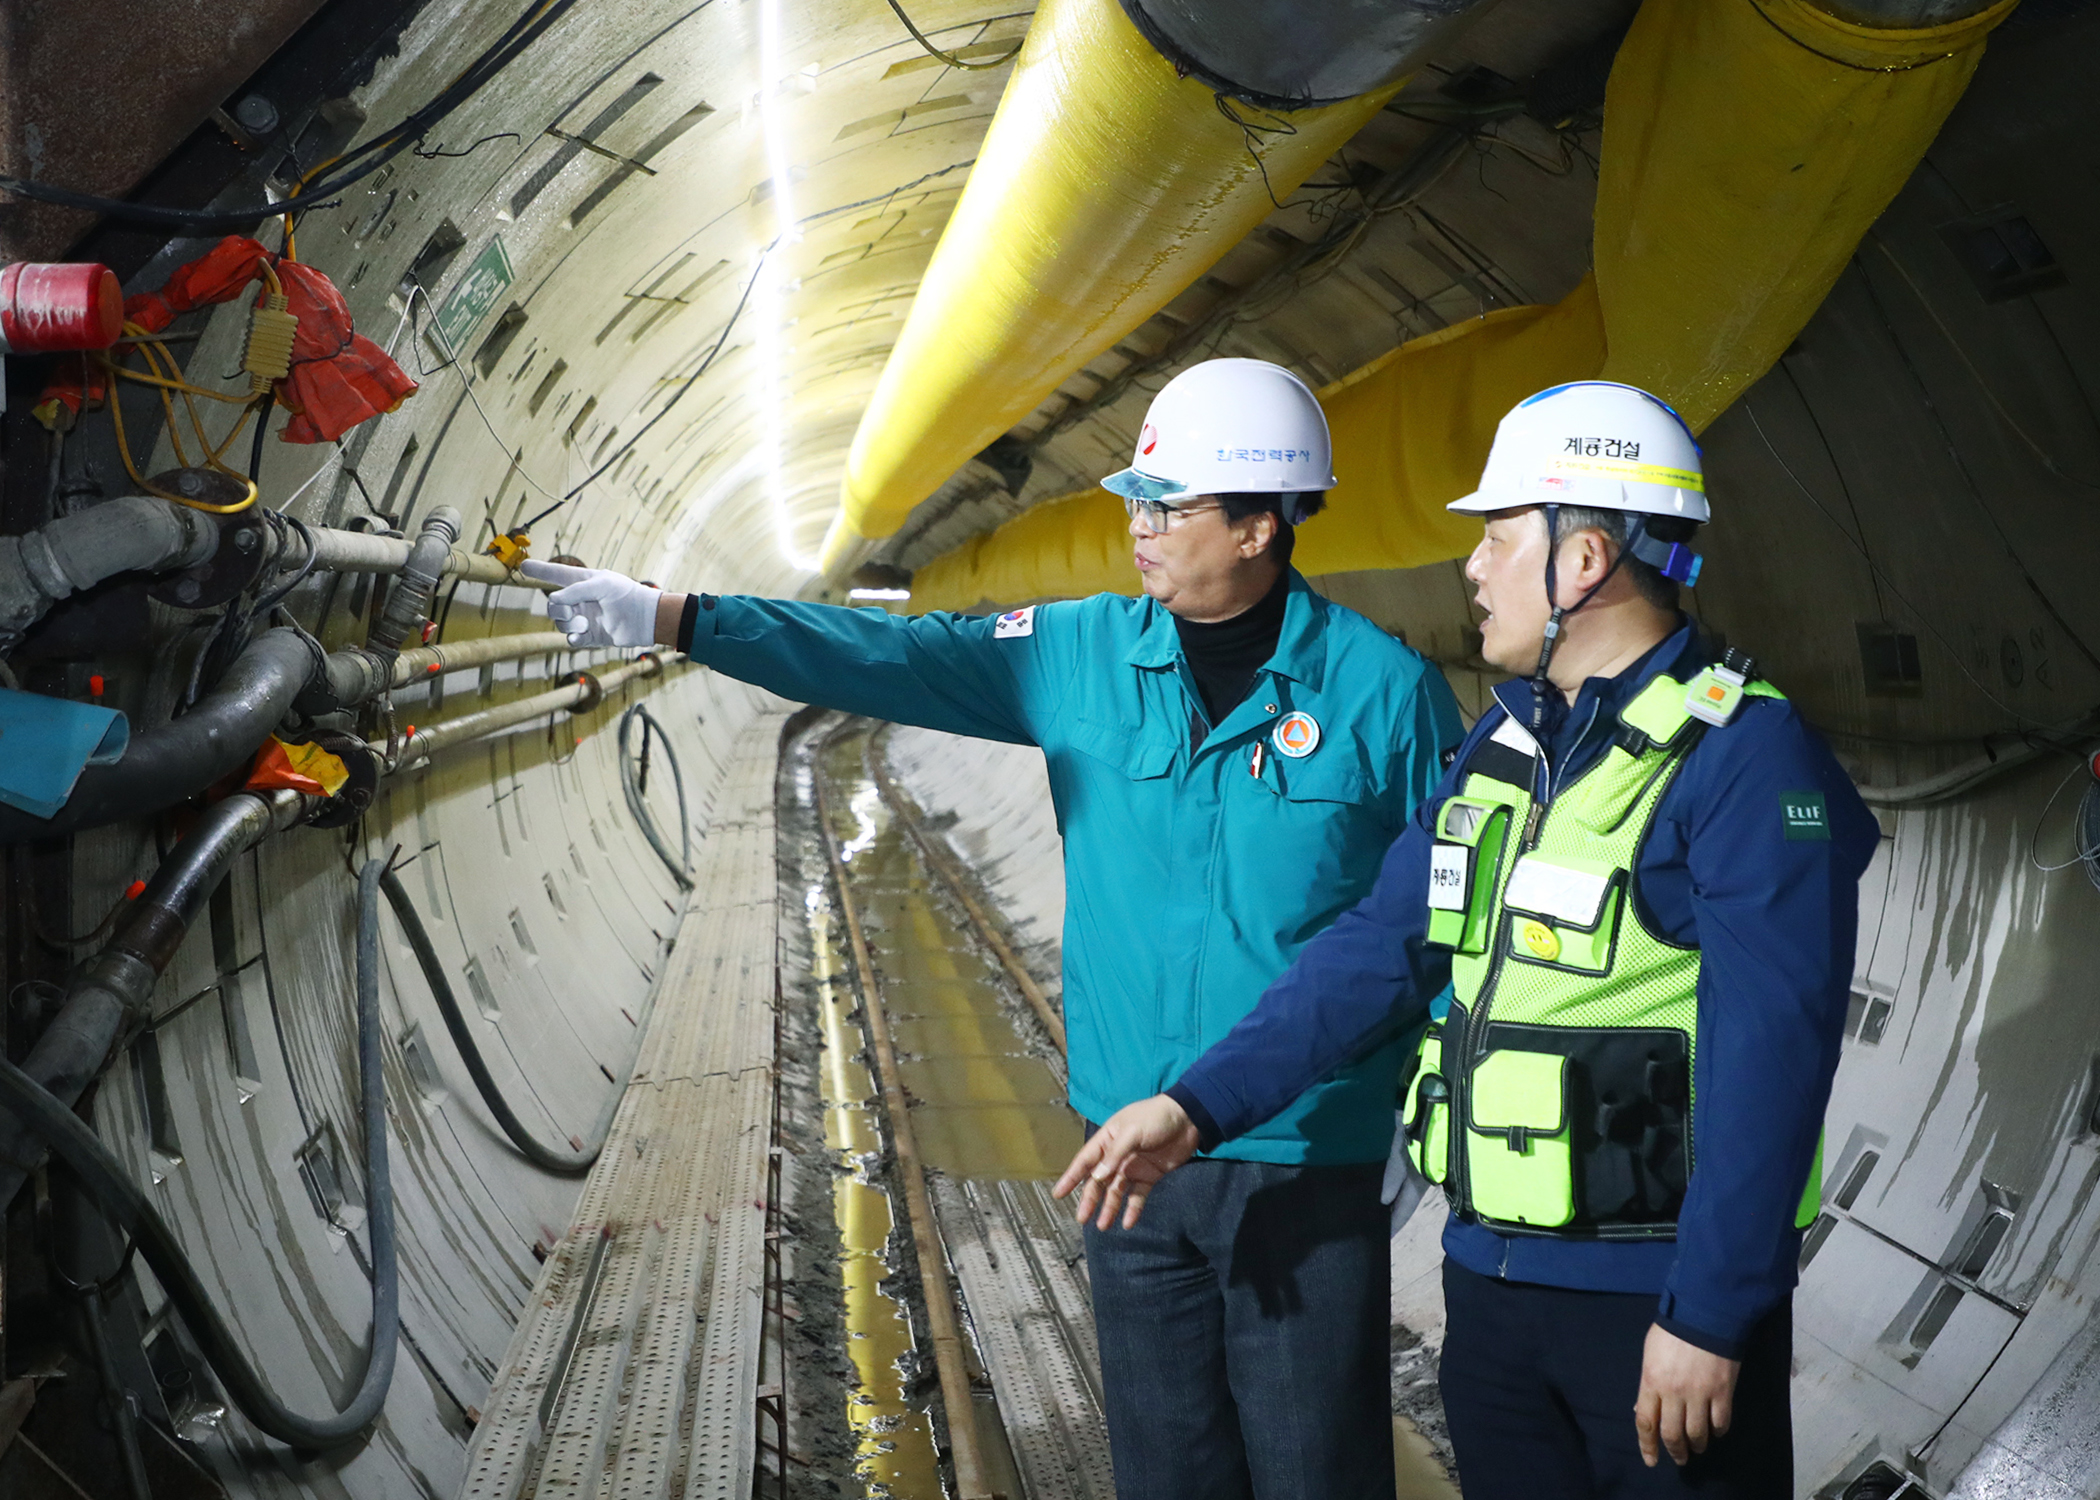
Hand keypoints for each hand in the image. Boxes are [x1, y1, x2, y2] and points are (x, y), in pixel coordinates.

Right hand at [520, 561, 660, 647]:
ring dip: (569, 625)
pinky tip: (582, 636)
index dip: (540, 570)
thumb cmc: (626, 594)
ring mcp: (585, 618)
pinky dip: (574, 638)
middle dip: (558, 610)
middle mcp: (581, 600)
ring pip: (560, 623)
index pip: (557, 575)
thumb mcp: (601, 585)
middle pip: (554, 606)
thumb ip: (575, 591)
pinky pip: (572, 640)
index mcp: (583, 582)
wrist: (646, 619)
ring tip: (585, 625)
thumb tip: (554, 601)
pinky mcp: (591, 637)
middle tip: (572, 611)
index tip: (524, 565)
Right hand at [1051, 1094, 1201, 1229]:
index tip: (1058, 1194)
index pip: (1085, 1161)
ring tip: (1103, 1226)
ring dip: (1109, 1208)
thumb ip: (1115, 1154)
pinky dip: (1133, 1209)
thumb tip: (1098, 1177)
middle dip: (1090, 1199)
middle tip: (1082, 1219)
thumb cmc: (1156, 1117)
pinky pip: (1138, 1196)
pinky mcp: (1150, 1176)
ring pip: (1116, 1191)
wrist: (1189, 1118)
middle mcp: (1117, 1156)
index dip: (1071, 1177)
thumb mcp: (1133, 1131)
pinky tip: (1128, 1223)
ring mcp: (1133, 1167)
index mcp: (1108, 1140)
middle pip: (1099, 1181)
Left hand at [1634, 1323, 1740, 1466]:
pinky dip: (1717, 1432)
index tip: (1650, 1460)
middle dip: (1675, 1451)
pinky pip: (1721, 1423)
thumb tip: (1642, 1407)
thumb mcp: (1650, 1353)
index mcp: (1651, 1382)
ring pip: (1697, 1433)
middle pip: (1672, 1434)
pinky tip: (1715, 1431)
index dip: (1647, 1445)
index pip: (1645, 1422)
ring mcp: (1700, 1395)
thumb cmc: (1672, 1330)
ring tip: (1698, 1447)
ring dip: (1697, 1445)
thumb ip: (1647, 1382)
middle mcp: (1674, 1393)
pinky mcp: (1723, 1393)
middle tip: (1680, 1459)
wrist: (1705, 1314)